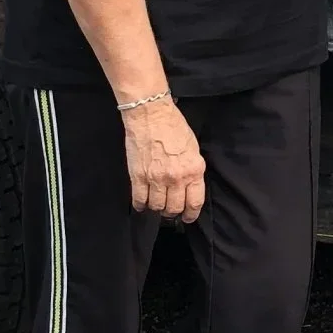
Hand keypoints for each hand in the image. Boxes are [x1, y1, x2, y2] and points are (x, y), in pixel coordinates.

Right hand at [122, 100, 204, 220]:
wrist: (150, 114)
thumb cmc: (173, 127)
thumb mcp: (193, 149)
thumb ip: (192, 170)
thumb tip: (189, 187)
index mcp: (194, 170)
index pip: (194, 202)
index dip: (191, 214)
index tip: (187, 217)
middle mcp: (176, 178)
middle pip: (174, 208)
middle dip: (172, 212)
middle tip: (170, 211)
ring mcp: (156, 179)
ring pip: (157, 207)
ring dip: (156, 208)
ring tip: (156, 204)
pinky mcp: (138, 176)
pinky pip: (139, 199)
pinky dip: (141, 205)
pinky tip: (142, 203)